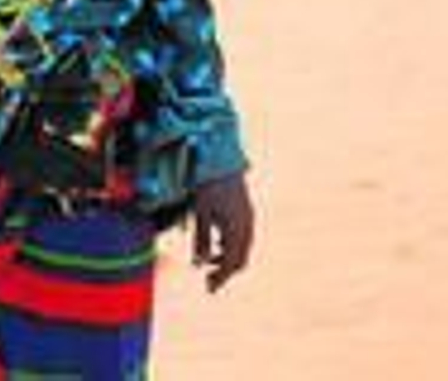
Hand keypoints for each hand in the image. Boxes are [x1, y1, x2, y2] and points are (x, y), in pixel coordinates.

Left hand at [191, 172, 253, 292]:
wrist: (222, 159)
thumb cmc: (208, 187)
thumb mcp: (200, 214)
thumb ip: (201, 240)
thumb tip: (199, 264)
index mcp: (236, 230)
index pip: (231, 264)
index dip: (220, 279)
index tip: (209, 289)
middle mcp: (247, 226)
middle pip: (241, 259)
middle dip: (225, 272)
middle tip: (208, 279)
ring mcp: (249, 218)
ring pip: (244, 249)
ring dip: (229, 259)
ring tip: (210, 260)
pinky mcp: (247, 212)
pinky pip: (244, 237)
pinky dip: (232, 246)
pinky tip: (219, 242)